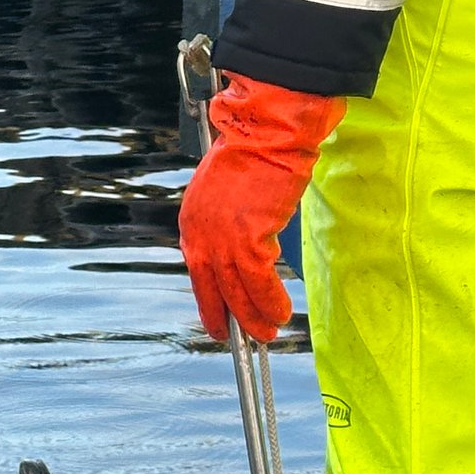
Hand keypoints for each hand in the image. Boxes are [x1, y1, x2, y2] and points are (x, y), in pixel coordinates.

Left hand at [178, 74, 345, 341]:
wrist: (264, 135)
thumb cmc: (253, 156)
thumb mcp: (225, 193)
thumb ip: (226, 222)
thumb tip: (242, 247)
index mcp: (192, 221)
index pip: (198, 271)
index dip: (210, 299)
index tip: (218, 319)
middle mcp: (200, 233)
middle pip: (213, 287)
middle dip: (229, 316)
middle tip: (244, 338)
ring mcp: (222, 238)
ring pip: (237, 291)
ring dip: (255, 316)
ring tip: (270, 331)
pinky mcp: (247, 239)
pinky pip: (260, 282)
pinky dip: (271, 300)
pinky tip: (282, 312)